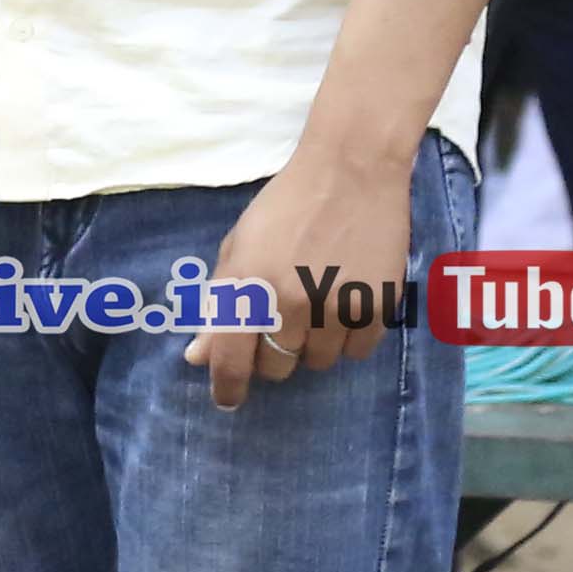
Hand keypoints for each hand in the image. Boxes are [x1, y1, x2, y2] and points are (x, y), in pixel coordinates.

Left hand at [194, 142, 412, 411]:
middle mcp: (289, 304)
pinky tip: (345, 306)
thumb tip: (196, 357)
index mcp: (246, 287)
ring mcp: (335, 308)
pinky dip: (348, 339)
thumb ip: (217, 304)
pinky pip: (357, 352)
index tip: (228, 399)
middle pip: (276, 367)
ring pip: (318, 363)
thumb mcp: (238, 248)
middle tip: (280, 324)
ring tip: (315, 305)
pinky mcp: (377, 306)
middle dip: (272, 355)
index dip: (227, 387)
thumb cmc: (285, 206)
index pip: (229, 359)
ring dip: (311, 346)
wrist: (351, 172)